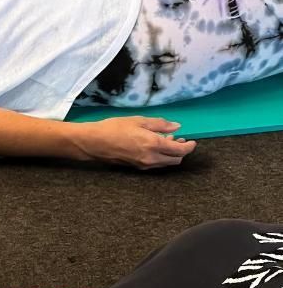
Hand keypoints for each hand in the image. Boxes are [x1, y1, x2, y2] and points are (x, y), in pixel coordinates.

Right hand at [78, 117, 196, 169]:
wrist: (95, 142)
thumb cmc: (114, 128)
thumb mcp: (137, 120)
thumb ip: (159, 124)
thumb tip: (176, 127)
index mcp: (154, 144)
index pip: (180, 150)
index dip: (189, 147)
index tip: (192, 141)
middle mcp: (152, 158)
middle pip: (176, 160)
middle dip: (181, 151)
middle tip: (179, 140)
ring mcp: (145, 165)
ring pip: (166, 163)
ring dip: (171, 155)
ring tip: (167, 142)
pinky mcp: (138, 167)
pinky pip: (156, 164)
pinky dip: (161, 157)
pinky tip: (154, 148)